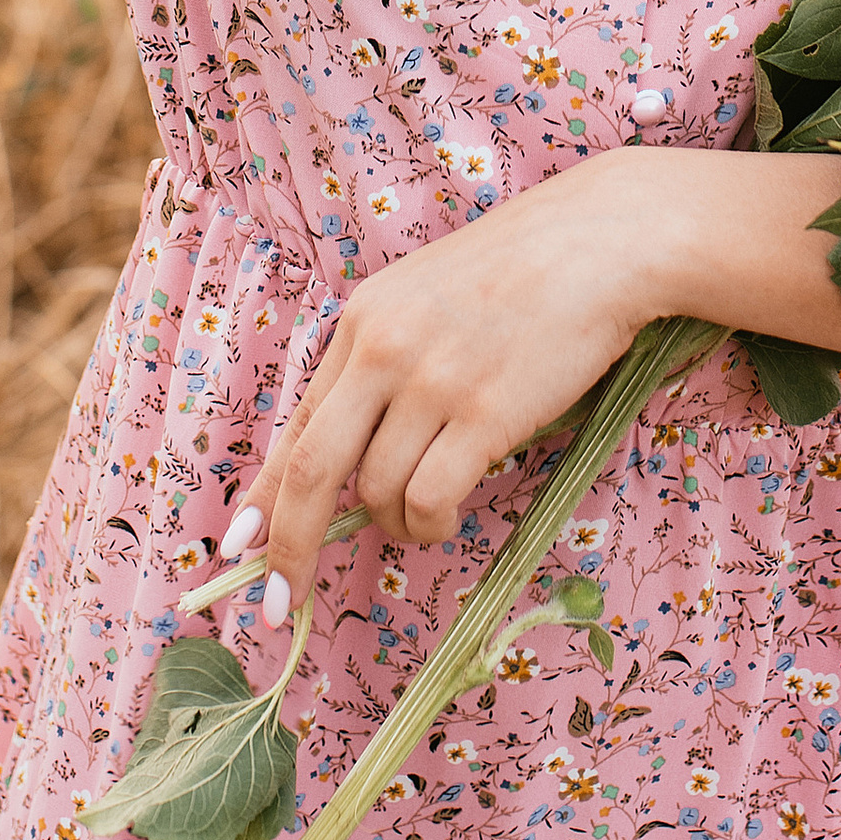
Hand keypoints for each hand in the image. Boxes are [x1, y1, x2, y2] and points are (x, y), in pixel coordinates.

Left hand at [233, 153, 684, 623]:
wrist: (600, 242)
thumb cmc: (523, 271)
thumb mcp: (426, 298)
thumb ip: (384, 362)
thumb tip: (354, 454)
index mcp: (362, 320)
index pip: (296, 422)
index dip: (263, 493)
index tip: (239, 545)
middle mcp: (382, 350)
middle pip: (311, 470)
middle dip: (289, 544)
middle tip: (281, 597)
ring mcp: (431, 382)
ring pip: (378, 493)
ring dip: (397, 527)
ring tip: (426, 519)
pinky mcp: (483, 412)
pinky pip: (430, 498)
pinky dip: (432, 523)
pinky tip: (447, 517)